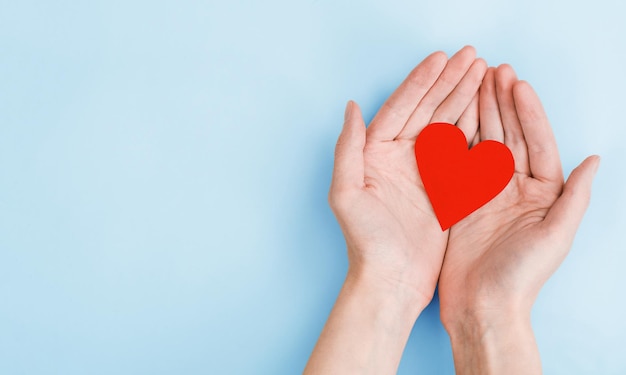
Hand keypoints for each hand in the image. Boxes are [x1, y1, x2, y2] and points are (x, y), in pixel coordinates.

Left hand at [305, 46, 486, 373]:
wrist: (390, 281)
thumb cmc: (365, 242)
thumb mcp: (346, 195)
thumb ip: (347, 149)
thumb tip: (351, 106)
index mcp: (375, 154)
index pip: (400, 108)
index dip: (421, 81)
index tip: (443, 59)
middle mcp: (398, 157)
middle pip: (426, 110)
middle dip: (449, 82)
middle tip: (474, 57)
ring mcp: (422, 171)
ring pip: (446, 124)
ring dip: (463, 98)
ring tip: (485, 74)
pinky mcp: (442, 188)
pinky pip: (460, 151)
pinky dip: (473, 129)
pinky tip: (487, 111)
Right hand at [438, 65, 599, 373]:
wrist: (481, 306)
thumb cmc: (520, 276)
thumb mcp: (555, 236)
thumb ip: (574, 196)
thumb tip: (594, 159)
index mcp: (541, 193)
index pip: (536, 142)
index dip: (527, 111)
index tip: (515, 83)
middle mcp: (515, 188)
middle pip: (510, 135)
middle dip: (502, 102)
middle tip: (493, 70)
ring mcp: (486, 192)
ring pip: (484, 143)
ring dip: (481, 113)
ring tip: (475, 83)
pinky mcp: (461, 201)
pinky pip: (459, 163)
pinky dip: (456, 139)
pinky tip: (452, 117)